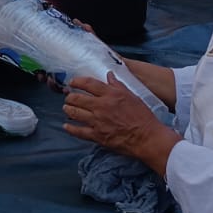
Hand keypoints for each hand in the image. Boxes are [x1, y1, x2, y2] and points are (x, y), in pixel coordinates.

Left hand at [63, 73, 180, 172]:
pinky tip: (66, 126)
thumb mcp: (132, 96)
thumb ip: (118, 86)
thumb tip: (109, 75)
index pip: (89, 84)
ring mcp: (97, 121)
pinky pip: (79, 131)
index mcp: (111, 95)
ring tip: (66, 108)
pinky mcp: (97, 136)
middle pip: (78, 98)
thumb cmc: (143, 117)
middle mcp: (101, 106)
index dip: (77, 81)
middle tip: (68, 97)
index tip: (72, 82)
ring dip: (68, 109)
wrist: (147, 137)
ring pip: (75, 113)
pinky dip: (70, 128)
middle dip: (70, 97)